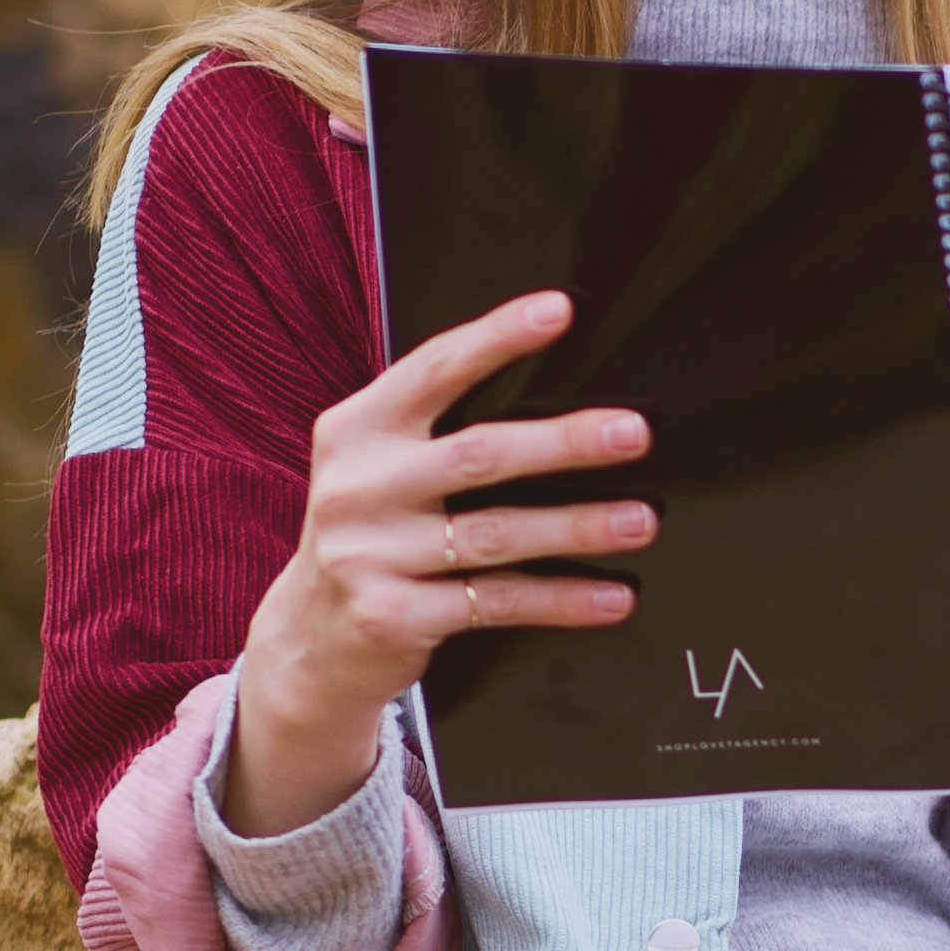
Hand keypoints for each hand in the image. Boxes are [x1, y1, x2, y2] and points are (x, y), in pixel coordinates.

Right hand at [226, 291, 652, 833]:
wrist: (310, 639)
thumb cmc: (372, 535)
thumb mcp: (377, 470)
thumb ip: (436, 432)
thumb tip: (557, 400)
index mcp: (355, 431)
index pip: (433, 370)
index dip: (497, 338)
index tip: (558, 311)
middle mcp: (357, 487)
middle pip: (477, 455)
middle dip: (563, 442)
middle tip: (632, 433)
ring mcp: (370, 555)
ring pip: (497, 535)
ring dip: (577, 527)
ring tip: (639, 521)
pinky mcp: (392, 617)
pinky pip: (495, 602)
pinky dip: (561, 600)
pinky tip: (610, 596)